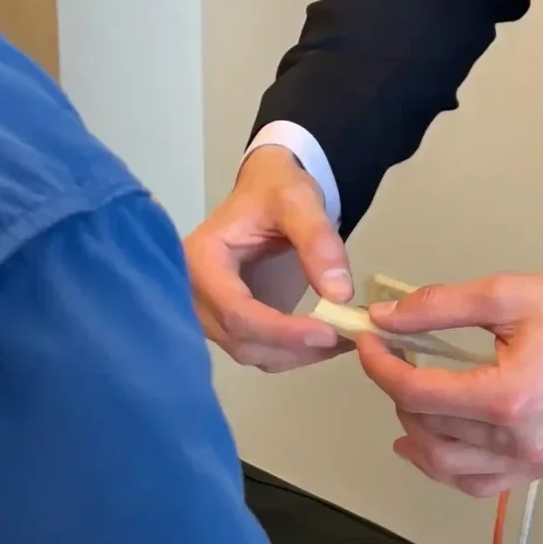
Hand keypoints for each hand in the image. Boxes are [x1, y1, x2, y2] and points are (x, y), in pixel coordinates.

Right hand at [185, 145, 354, 370]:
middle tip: (346, 336)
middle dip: (292, 346)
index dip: (279, 330)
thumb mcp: (299, 201)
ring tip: (344, 336)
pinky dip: (295, 352)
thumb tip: (339, 295)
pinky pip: (260, 350)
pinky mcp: (234, 321)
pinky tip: (329, 339)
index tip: (327, 332)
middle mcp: (197, 292)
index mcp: (201, 259)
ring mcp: (213, 311)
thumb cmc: (276, 189)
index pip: (234, 311)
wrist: (268, 190)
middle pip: (239, 338)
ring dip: (296, 354)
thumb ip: (318, 241)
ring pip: (250, 352)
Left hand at [353, 269, 542, 496]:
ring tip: (406, 405)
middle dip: (397, 396)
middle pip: (428, 434)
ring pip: (450, 470)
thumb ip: (440, 307)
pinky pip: (484, 485)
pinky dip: (452, 469)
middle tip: (390, 360)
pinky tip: (438, 445)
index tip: (368, 339)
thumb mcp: (512, 293)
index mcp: (509, 397)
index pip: (418, 393)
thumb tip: (385, 317)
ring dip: (418, 440)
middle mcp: (519, 442)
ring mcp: (535, 462)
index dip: (380, 366)